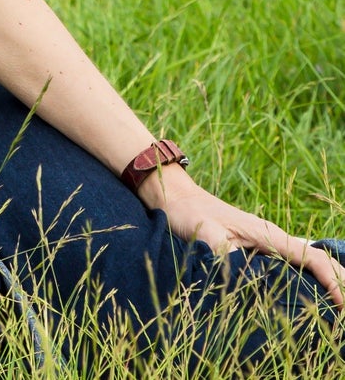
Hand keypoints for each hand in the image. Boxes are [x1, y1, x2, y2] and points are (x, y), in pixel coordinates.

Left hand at [141, 168, 343, 308]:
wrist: (174, 196)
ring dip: (328, 279)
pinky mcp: (258, 245)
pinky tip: (314, 291)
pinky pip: (294, 261)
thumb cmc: (189, 214)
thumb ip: (227, 258)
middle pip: (318, 259)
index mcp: (268, 233)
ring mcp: (267, 240)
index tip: (342, 306)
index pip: (312, 258)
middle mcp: (273, 236)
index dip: (332, 282)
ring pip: (309, 260)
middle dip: (339, 282)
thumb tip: (247, 282)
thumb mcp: (205, 236)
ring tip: (340, 305)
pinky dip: (311, 275)